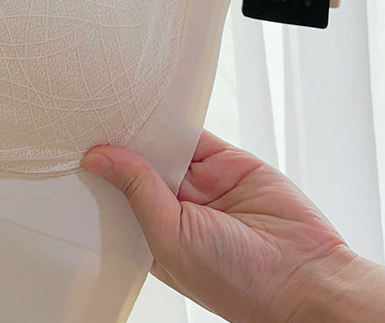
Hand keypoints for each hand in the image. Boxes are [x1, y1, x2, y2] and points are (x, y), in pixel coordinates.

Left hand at [82, 131, 384, 322]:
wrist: (307, 276)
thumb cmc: (239, 281)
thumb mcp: (172, 236)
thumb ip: (138, 190)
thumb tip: (98, 157)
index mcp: (155, 237)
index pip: (119, 200)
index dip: (100, 177)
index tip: (76, 150)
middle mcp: (176, 209)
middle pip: (138, 168)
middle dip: (119, 146)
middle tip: (89, 118)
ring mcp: (201, 185)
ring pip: (164, 147)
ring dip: (145, 129)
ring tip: (114, 105)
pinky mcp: (226, 163)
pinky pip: (194, 134)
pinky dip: (175, 118)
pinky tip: (153, 104)